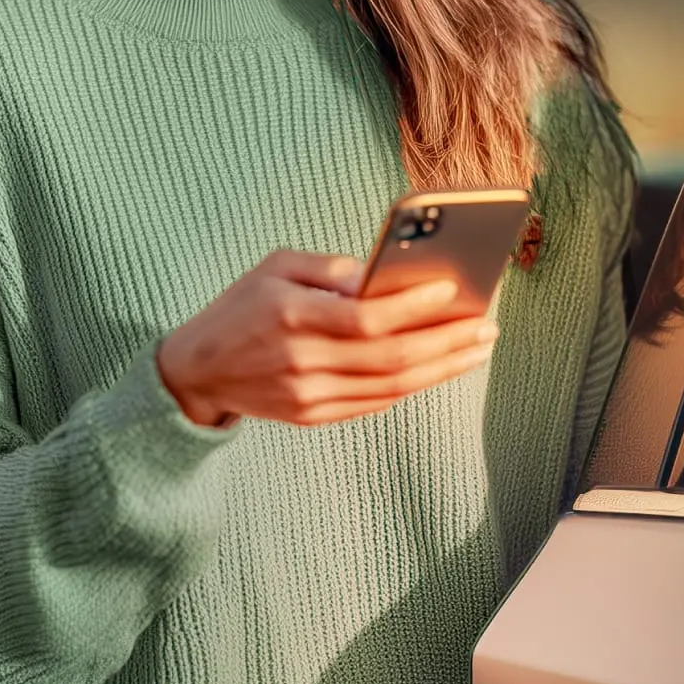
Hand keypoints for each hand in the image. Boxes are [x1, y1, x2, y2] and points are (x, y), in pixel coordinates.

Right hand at [155, 249, 498, 427]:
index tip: (452, 292)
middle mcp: (301, 361)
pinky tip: (438, 368)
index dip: (413, 307)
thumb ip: (329, 268)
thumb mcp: (275, 266)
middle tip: (487, 327)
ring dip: (441, 369)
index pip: (366, 317)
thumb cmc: (241, 305)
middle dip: (446, 342)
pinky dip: (410, 386)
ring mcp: (307, 396)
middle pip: (390, 358)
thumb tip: (383, 276)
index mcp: (291, 315)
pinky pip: (373, 403)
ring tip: (476, 349)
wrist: (197, 369)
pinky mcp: (312, 417)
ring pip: (390, 386)